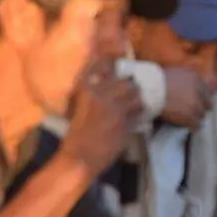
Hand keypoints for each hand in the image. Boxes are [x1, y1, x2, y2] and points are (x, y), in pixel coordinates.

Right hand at [60, 61, 142, 176]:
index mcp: (85, 89)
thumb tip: (103, 81)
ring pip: (136, 94)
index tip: (120, 58)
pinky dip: (140, 113)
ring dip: (137, 99)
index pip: (104, 64)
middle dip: (130, 86)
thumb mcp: (78, 108)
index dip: (114, 61)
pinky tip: (138, 117)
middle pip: (126, 81)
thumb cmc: (75, 136)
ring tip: (136, 105)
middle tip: (131, 92)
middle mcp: (100, 94)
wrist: (79, 158)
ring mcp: (114, 108)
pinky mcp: (125, 122)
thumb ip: (92, 93)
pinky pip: (140, 111)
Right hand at [160, 67, 213, 128]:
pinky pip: (197, 125)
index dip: (201, 98)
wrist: (145, 92)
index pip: (208, 91)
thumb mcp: (175, 73)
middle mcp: (197, 89)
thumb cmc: (155, 82)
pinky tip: (185, 125)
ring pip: (202, 115)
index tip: (195, 102)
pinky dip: (191, 126)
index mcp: (194, 77)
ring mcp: (194, 103)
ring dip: (194, 117)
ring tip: (184, 118)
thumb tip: (208, 81)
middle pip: (208, 104)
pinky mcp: (189, 115)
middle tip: (190, 111)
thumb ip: (189, 79)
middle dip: (200, 107)